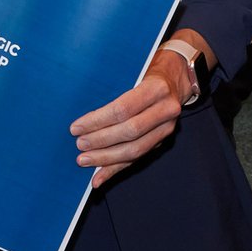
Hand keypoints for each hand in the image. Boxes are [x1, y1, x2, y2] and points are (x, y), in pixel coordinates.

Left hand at [70, 44, 192, 188]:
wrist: (175, 80)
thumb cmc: (145, 74)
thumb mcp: (132, 73)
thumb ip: (114, 91)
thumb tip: (83, 115)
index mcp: (156, 88)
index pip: (123, 109)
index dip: (98, 121)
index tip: (77, 127)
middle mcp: (166, 109)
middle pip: (130, 131)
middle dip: (101, 141)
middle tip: (79, 144)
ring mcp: (167, 128)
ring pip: (135, 150)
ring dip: (106, 159)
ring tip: (84, 160)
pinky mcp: (162, 141)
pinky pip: (137, 159)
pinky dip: (115, 170)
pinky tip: (99, 177)